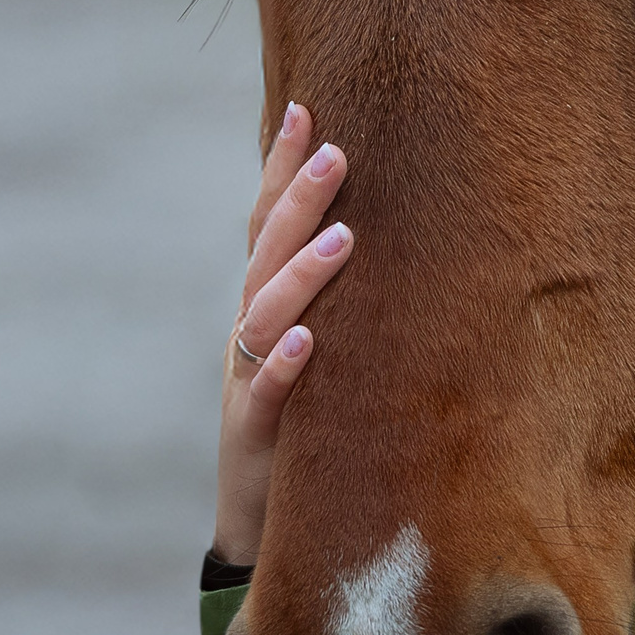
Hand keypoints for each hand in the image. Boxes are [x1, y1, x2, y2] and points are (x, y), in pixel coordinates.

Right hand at [215, 102, 352, 565]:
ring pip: (266, 317)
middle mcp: (250, 332)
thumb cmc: (304, 425)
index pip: (267, 223)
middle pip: (265, 254)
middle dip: (298, 200)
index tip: (305, 109)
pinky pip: (268, 395)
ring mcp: (248, 381)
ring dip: (302, 276)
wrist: (262, 525)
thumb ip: (336, 296)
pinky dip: (286, 366)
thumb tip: (386, 224)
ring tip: (343, 239)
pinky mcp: (257, 435)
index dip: (279, 168)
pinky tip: (309, 343)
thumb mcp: (316, 349)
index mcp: (263, 306)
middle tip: (336, 151)